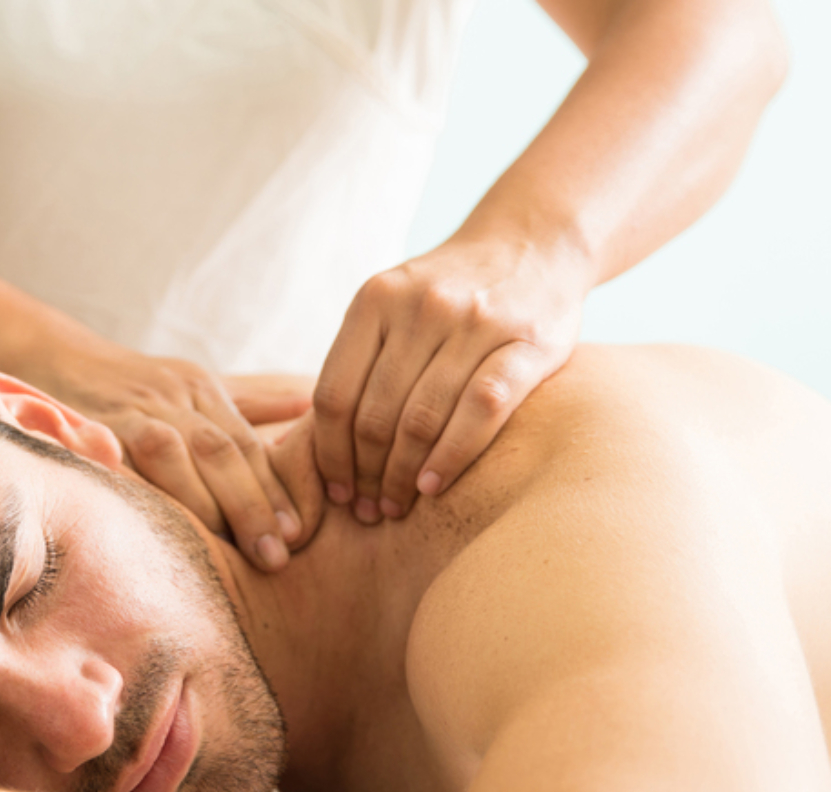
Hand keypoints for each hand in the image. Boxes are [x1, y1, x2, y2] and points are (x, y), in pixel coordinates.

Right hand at [46, 352, 313, 567]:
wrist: (55, 357)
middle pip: (218, 450)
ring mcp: (127, 412)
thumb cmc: (137, 385)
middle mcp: (170, 398)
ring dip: (201, 505)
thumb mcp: (195, 386)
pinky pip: (115, 458)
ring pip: (172, 453)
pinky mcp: (85, 426)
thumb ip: (252, 402)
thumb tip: (309, 402)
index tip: (299, 533)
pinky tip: (155, 530)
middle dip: (249, 504)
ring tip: (226, 553)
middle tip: (275, 556)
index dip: (275, 489)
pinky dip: (136, 491)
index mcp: (202, 390)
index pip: (245, 443)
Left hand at [312, 236, 591, 522]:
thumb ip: (358, 360)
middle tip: (367, 511)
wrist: (535, 240)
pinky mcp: (527, 342)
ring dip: (402, 476)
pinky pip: (481, 410)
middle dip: (365, 474)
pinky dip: (452, 455)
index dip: (328, 453)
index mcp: (376, 299)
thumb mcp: (393, 305)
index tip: (334, 491)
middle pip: (375, 414)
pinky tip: (434, 485)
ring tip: (395, 506)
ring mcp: (476, 321)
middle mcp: (422, 305)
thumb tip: (296, 442)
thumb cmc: (452, 293)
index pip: (334, 395)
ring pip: (422, 418)